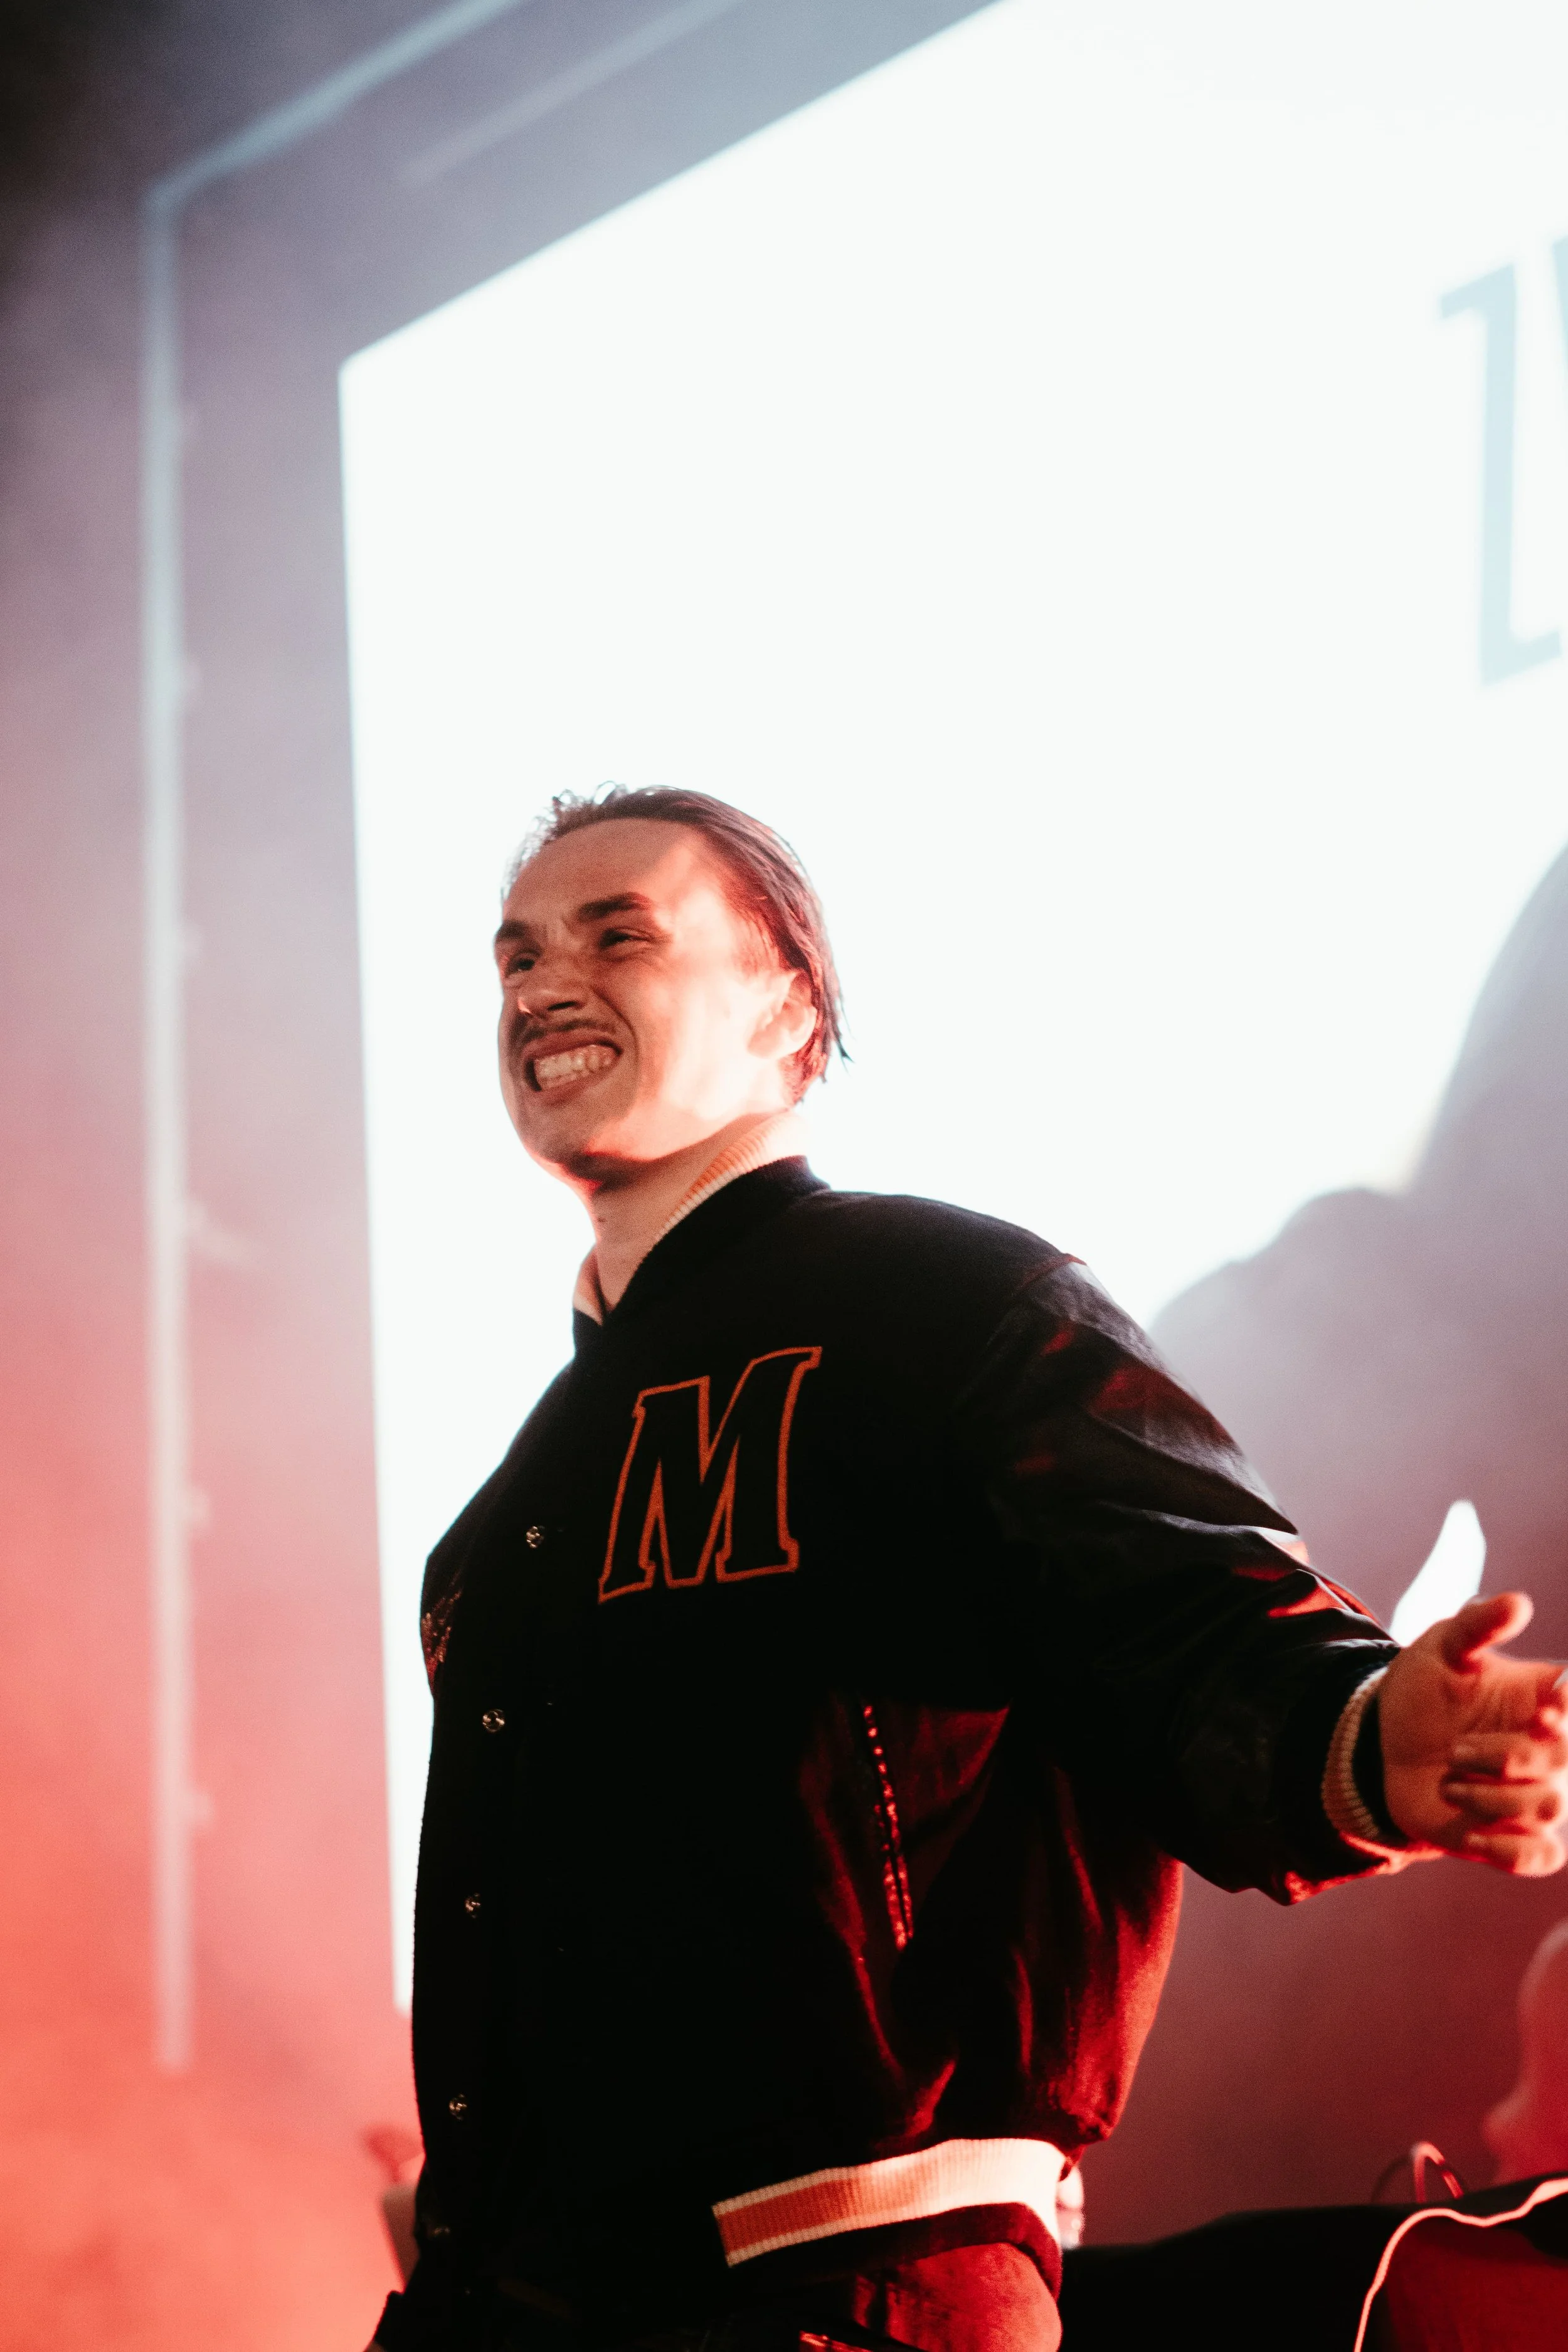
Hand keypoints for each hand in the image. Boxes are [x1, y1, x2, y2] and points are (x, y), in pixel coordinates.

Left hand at [1379, 1592, 1567, 1873]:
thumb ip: (1477, 1624)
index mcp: (1546, 1698)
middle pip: (1563, 1761)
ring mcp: (1535, 1794)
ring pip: (1547, 1809)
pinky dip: (1512, 1851)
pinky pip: (1541, 1858)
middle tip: (1458, 1751)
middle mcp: (1551, 1748)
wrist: (1387, 1741)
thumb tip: (1518, 1601)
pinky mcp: (1513, 1834)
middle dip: (1509, 1757)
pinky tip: (1472, 1834)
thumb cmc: (1426, 1686)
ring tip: (1450, 1784)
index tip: (1544, 1708)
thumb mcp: (1442, 1647)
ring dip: (1493, 1799)